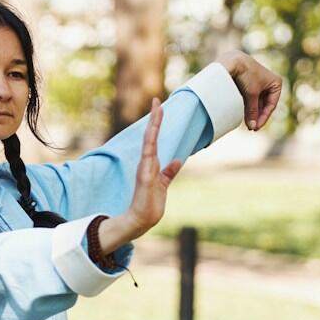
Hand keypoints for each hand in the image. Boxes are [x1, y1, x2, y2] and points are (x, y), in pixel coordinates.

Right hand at [100, 99, 184, 250]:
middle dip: (154, 119)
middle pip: (150, 136)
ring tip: (157, 109)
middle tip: (157, 100)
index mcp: (151, 164)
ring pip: (149, 142)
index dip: (157, 124)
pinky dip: (150, 145)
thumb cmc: (151, 203)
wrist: (143, 219)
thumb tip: (177, 160)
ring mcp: (144, 168)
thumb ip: (169, 172)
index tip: (159, 108)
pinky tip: (152, 133)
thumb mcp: (163, 184)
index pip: (154, 140)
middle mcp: (146, 163)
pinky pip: (148, 157)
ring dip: (153, 126)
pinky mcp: (145, 176)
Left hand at [221, 50, 282, 130]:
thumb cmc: (246, 75)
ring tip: (247, 125)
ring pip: (257, 103)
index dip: (264, 117)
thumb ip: (252, 111)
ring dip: (252, 113)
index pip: (271, 105)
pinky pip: (251, 99)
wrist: (233, 61)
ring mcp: (260, 84)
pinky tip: (244, 116)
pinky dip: (248, 107)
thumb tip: (252, 127)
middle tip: (252, 128)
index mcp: (276, 83)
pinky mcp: (250, 85)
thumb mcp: (251, 94)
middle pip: (264, 105)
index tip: (256, 127)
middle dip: (257, 116)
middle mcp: (269, 83)